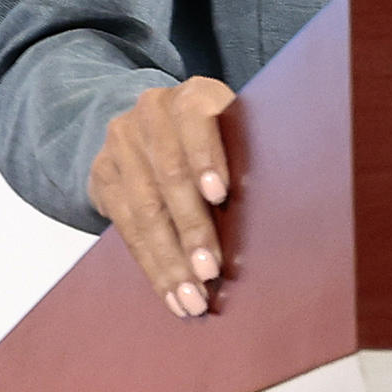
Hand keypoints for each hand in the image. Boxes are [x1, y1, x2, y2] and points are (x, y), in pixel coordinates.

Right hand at [87, 77, 235, 318]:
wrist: (151, 122)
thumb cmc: (216, 134)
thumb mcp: (234, 126)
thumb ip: (247, 149)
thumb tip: (288, 196)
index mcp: (192, 94)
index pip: (195, 119)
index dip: (207, 156)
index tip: (220, 194)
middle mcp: (151, 112)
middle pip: (169, 175)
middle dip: (191, 229)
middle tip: (211, 272)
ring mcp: (122, 143)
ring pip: (145, 210)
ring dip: (170, 261)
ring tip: (192, 298)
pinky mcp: (103, 176)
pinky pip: (126, 228)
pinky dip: (152, 265)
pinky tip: (170, 292)